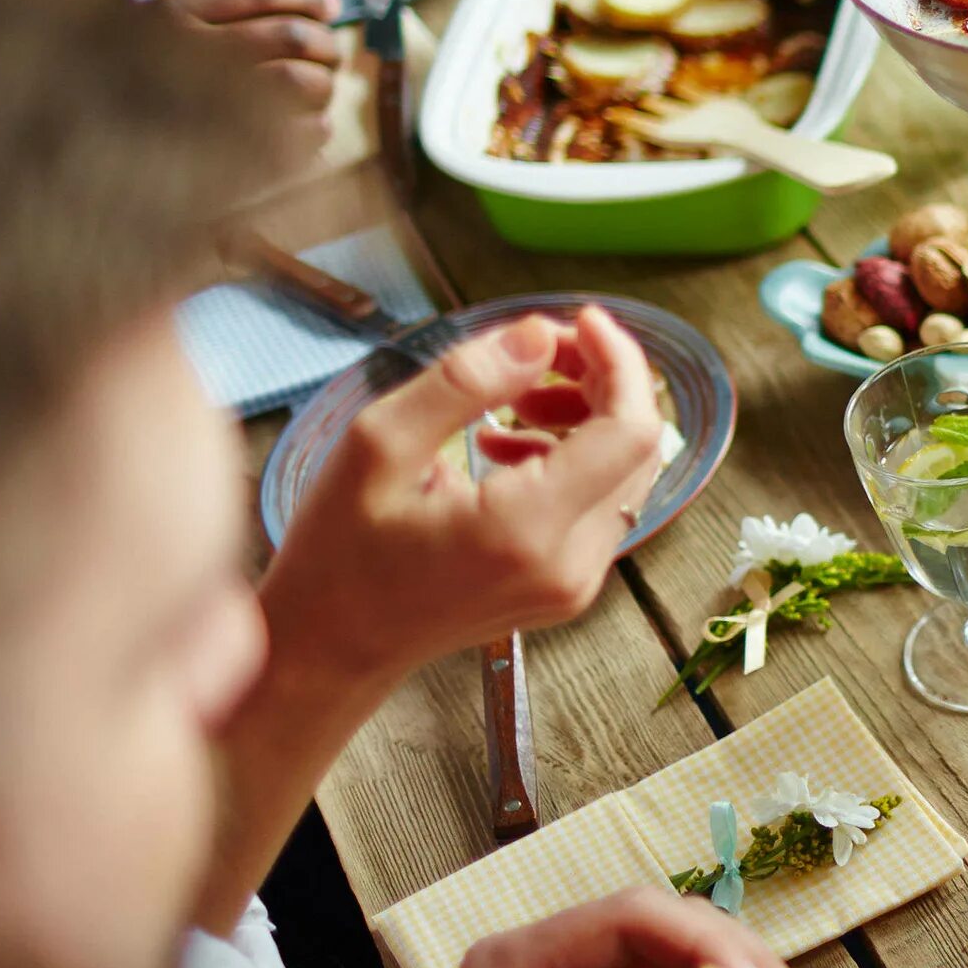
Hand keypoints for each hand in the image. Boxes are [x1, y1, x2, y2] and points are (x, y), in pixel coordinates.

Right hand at [161, 0, 345, 163]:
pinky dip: (319, 126)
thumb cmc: (147, 101)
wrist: (109, 174)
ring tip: (316, 93)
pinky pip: (308, 130)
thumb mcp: (161, 41)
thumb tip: (333, 2)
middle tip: (328, 58)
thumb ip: (230, 14)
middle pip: (292, 36)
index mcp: (168, 21)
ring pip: (304, 80)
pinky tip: (306, 128)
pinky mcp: (241, 158)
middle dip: (325, 45)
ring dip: (324, 85)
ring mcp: (214, 108)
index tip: (329, 4)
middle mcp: (189, 57)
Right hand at [253, 306, 666, 696]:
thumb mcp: (379, 445)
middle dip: (602, 381)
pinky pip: (599, 503)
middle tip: (537, 351)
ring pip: (625, 473)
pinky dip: (572, 458)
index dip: (619, 362)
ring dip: (587, 417)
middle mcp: (569, 565)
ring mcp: (576, 583)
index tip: (582, 320)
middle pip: (638, 447)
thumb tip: (540, 335)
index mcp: (526, 529)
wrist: (330, 647)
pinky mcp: (569, 586)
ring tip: (513, 401)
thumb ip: (465, 383)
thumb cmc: (339, 552)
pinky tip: (507, 444)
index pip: (631, 431)